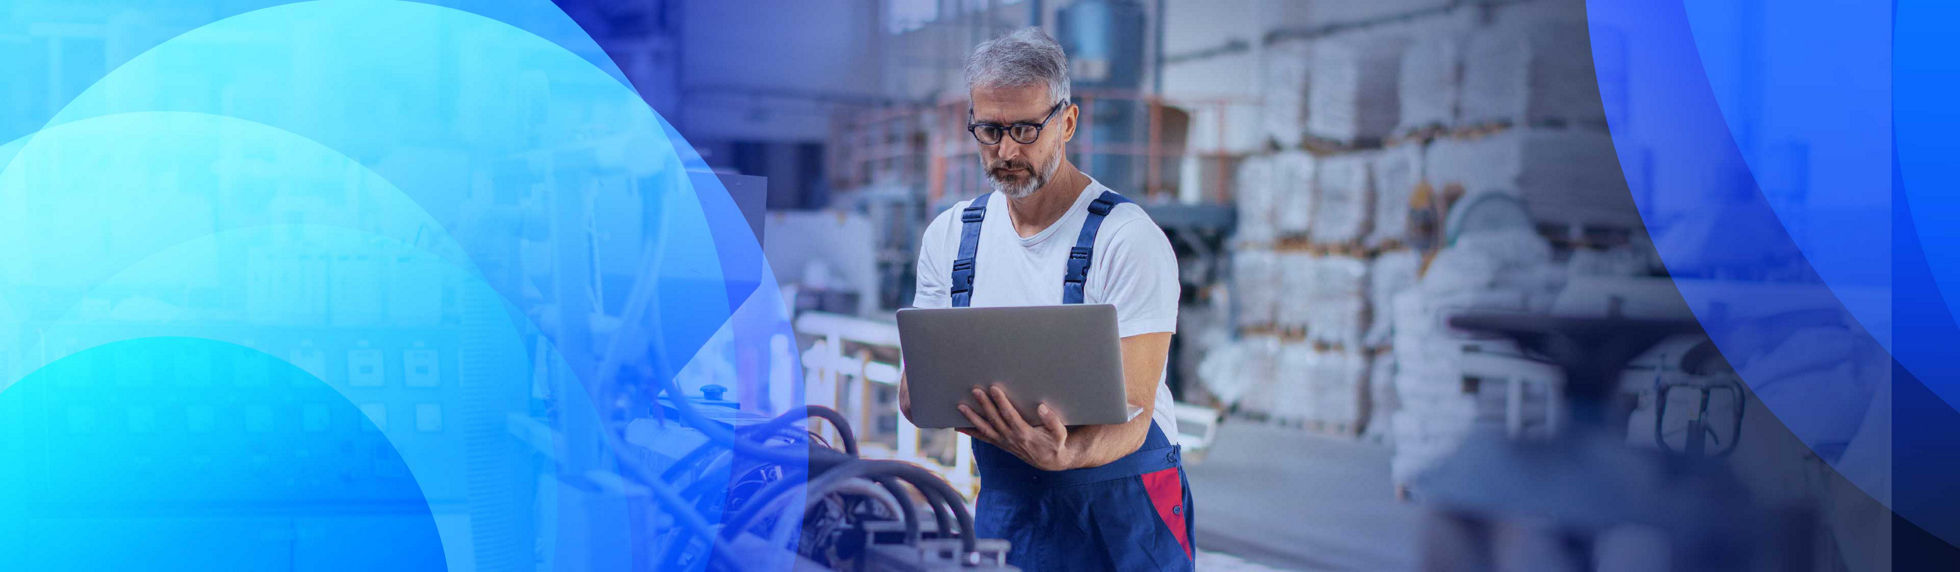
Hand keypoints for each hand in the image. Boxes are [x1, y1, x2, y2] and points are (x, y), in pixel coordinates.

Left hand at [957, 385, 1073, 470]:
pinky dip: (971, 431)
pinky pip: (983, 437)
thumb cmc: (1055, 443)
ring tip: (961, 406)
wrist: (1050, 461)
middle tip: (975, 390)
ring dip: (972, 418)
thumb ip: (1052, 420)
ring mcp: (1004, 442)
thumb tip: (1042, 407)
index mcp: (1024, 434)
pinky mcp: (1001, 444)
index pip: (1009, 416)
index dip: (1001, 402)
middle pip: (994, 419)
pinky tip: (958, 425)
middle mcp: (1011, 438)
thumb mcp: (1060, 433)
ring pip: (985, 429)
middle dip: (984, 404)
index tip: (994, 389)